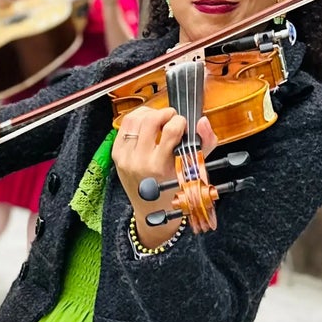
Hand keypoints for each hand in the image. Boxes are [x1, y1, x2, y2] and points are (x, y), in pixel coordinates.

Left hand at [113, 105, 216, 246]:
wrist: (150, 208)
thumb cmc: (173, 189)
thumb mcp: (193, 169)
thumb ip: (204, 143)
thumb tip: (202, 121)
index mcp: (160, 166)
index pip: (170, 130)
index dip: (180, 121)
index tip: (184, 124)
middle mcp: (140, 161)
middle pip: (151, 120)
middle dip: (165, 113)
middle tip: (172, 118)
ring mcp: (125, 157)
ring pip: (135, 119)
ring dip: (150, 113)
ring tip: (160, 120)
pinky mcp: (116, 154)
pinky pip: (124, 126)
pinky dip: (136, 119)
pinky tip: (146, 124)